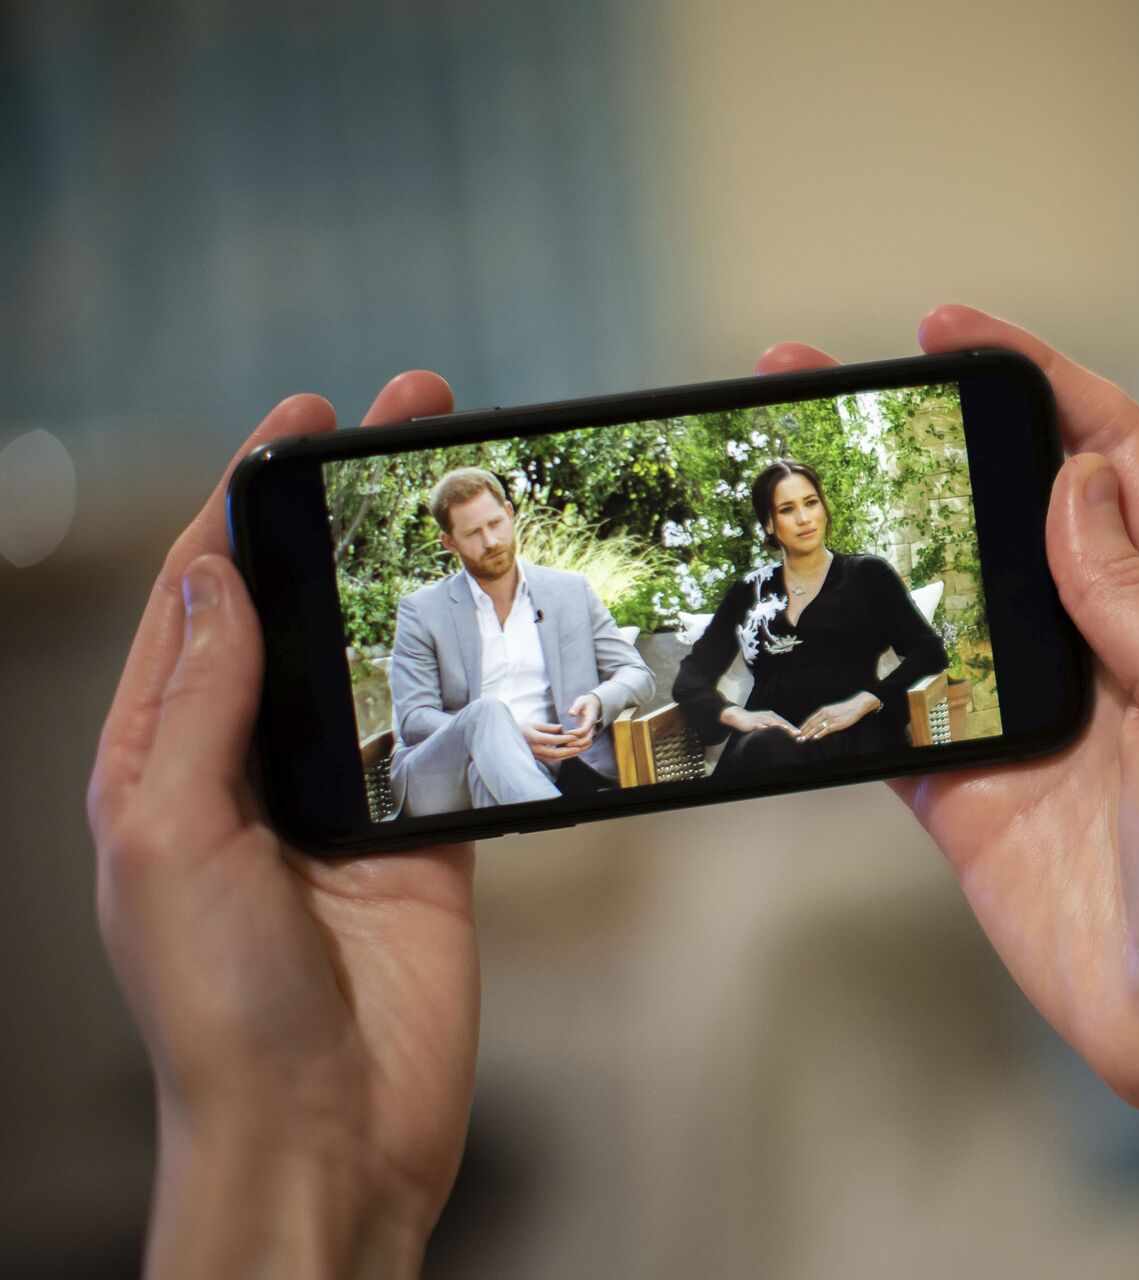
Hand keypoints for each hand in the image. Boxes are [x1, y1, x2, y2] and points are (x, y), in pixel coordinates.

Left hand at [88, 373, 478, 1278]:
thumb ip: (196, 699)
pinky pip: (458, 727)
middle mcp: (251, 762)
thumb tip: (213, 570)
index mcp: (162, 753)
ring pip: (388, 652)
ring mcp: (346, 795)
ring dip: (427, 569)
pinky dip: (485, 666)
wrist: (328, 1128)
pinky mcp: (429, 830)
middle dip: (354, 508)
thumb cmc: (219, 1005)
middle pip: (306, 601)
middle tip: (418, 415)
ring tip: (478, 490)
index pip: (205, 589)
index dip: (250, 496)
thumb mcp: (167, 835)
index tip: (306, 417)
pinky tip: (514, 610)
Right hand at [521, 719, 584, 762]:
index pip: (552, 740)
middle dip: (567, 751)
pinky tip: (568, 754)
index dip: (564, 739)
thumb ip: (548, 727)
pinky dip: (560, 758)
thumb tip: (562, 727)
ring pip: (553, 759)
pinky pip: (550, 760)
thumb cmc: (522, 728)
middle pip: (554, 753)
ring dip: (566, 756)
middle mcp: (535, 749)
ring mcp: (535, 755)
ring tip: (577, 751)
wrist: (508, 738)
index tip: (574, 736)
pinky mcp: (537, 759)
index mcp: (534, 738)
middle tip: (578, 748)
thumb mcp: (534, 724)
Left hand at [565, 693, 601, 748]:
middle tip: (564, 743)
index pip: (584, 730)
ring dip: (577, 748)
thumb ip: (576, 707)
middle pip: (587, 740)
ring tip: (566, 747)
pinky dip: (579, 748)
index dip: (575, 733)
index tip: (565, 733)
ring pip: (587, 745)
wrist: (594, 704)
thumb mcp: (581, 701)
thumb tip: (571, 713)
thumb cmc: (586, 702)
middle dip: (576, 743)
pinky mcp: (587, 735)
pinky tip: (569, 747)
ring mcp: (590, 732)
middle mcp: (592, 728)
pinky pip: (585, 745)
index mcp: (590, 720)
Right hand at [720, 706, 802, 737]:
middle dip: (790, 728)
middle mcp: (768, 716)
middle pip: (781, 722)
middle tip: (798, 733)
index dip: (792, 727)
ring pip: (773, 723)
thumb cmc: (753, 721)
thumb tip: (782, 732)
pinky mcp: (754, 722)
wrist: (738, 717)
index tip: (800, 733)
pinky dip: (766, 728)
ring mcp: (761, 719)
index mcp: (772, 716)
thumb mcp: (764, 722)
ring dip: (781, 727)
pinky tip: (770, 731)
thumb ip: (773, 726)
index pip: (784, 722)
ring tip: (788, 731)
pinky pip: (761, 725)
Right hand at [755, 307, 1138, 1278]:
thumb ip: (1138, 594)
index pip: (1106, 453)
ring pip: (932, 596)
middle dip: (923, 439)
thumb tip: (1072, 481)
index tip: (953, 329)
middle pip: (1001, 508)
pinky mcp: (971, 787)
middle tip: (826, 379)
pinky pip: (892, 707)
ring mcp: (1027, 713)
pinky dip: (838, 669)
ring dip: (863, 538)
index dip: (1037, 378)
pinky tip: (780, 621)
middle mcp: (1100, 643)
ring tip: (778, 477)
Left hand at [796, 692, 880, 740]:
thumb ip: (825, 716)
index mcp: (823, 710)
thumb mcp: (833, 711)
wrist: (856, 705)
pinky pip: (826, 729)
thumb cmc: (845, 709)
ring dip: (809, 734)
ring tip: (802, 739)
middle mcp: (825, 714)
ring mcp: (831, 718)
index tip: (798, 732)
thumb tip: (819, 724)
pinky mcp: (837, 723)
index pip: (810, 719)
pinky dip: (820, 733)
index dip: (803, 726)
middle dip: (803, 732)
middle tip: (797, 738)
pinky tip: (815, 737)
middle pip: (811, 724)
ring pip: (817, 727)